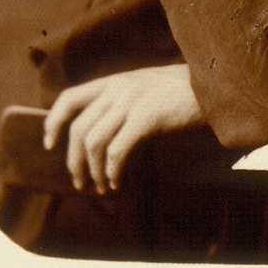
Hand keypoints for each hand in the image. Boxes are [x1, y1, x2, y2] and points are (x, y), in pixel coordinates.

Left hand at [43, 63, 203, 193]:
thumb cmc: (187, 93)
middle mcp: (119, 88)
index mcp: (116, 80)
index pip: (69, 98)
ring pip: (94, 143)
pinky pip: (116, 151)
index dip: (54, 123)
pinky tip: (117, 182)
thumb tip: (104, 131)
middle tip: (80, 183)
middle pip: (79, 129)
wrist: (219, 87)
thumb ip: (125, 100)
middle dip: (74, 162)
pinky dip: (112, 172)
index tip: (48, 144)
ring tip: (102, 187)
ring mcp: (133, 101)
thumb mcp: (149, 87)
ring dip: (93, 172)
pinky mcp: (147, 117)